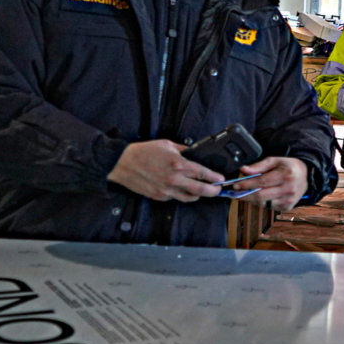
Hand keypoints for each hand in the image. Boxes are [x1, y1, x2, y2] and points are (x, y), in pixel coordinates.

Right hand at [106, 140, 223, 201]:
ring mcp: (166, 190)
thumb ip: (183, 150)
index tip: (221, 178)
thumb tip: (194, 154)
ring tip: (201, 190)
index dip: (215, 177)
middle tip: (217, 190)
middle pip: (201, 190)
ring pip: (189, 198)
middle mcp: (174, 179)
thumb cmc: (143, 152)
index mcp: (178, 164)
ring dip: (198, 195)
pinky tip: (182, 189)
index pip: (203, 173)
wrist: (123, 163)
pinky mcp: (159, 197)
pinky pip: (176, 198)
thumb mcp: (167, 145)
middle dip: (213, 191)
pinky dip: (181, 194)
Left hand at [225, 156, 308, 210]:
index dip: (247, 184)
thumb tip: (243, 170)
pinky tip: (257, 196)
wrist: (306, 176)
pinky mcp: (287, 207)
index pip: (262, 182)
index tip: (236, 185)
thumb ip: (258, 166)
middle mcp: (289, 188)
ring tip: (244, 194)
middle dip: (245, 194)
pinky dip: (260, 202)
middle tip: (235, 192)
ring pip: (263, 203)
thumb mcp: (275, 160)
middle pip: (261, 195)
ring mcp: (289, 200)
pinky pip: (269, 207)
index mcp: (286, 174)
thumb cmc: (289, 166)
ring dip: (251, 199)